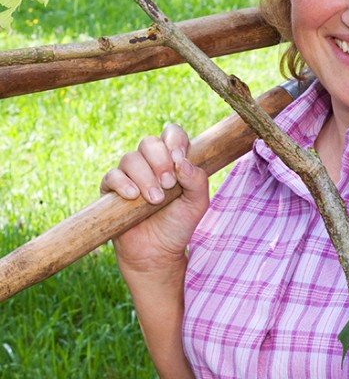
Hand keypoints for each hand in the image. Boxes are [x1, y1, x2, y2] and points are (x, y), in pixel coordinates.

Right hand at [100, 123, 208, 273]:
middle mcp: (150, 163)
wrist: (157, 253)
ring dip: (145, 177)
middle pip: (149, 142)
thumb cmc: (179, 224)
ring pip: (130, 158)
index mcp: (172, 160)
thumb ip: (197, 180)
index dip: (174, 140)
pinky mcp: (111, 191)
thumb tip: (182, 161)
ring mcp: (130, 175)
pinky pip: (111, 176)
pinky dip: (123, 183)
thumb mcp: (197, 203)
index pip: (171, 134)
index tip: (179, 159)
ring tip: (155, 199)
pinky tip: (133, 196)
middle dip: (160, 161)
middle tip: (169, 184)